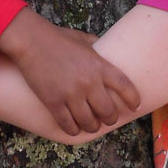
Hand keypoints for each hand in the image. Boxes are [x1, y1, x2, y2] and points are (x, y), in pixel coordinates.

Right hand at [0, 8, 139, 134]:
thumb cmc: (58, 38)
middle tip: (107, 118)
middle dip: (110, 118)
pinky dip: (74, 129)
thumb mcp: (83, 39)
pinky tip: (74, 127)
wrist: (31, 41)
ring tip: (91, 124)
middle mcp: (88, 82)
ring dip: (92, 126)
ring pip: (89, 122)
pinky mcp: (54, 102)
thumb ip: (97, 46)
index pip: (125, 86)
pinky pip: (68, 125)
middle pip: (108, 112)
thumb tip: (105, 48)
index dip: (133, 99)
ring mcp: (71, 94)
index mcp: (99, 66)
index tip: (135, 106)